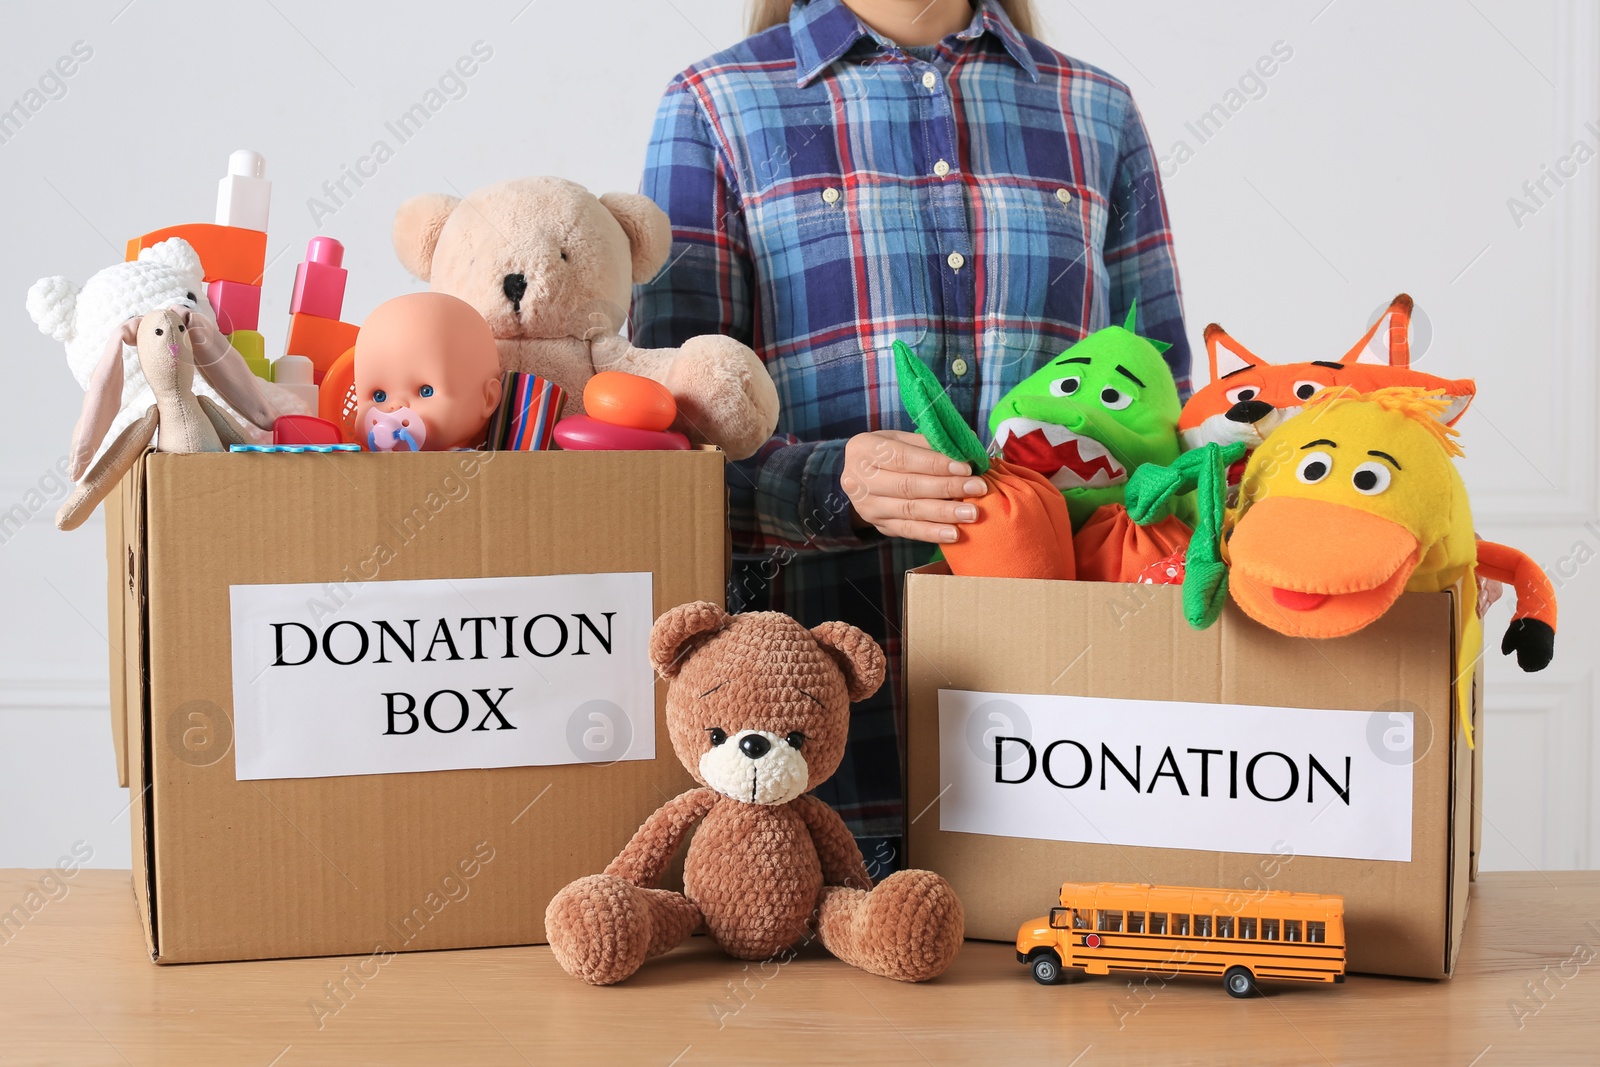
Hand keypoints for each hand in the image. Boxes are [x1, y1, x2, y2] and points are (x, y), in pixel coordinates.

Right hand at [841, 430, 987, 543]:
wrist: (859, 479)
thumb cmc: (885, 453)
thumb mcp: (899, 439)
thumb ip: (929, 443)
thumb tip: (967, 445)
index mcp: (865, 450)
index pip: (903, 458)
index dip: (936, 464)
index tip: (966, 467)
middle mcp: (860, 480)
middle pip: (909, 486)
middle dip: (947, 488)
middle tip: (978, 488)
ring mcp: (868, 507)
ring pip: (910, 511)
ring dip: (944, 513)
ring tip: (971, 513)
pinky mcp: (879, 526)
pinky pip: (909, 530)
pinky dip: (932, 533)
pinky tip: (954, 533)